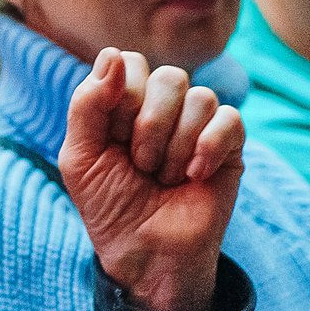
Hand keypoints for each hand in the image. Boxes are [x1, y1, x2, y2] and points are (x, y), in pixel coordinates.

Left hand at [61, 48, 243, 310]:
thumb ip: (87, 104)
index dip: (120, 101)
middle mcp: (164, 107)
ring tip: (164, 178)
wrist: (145, 256)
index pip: (130, 64)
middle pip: (168, 77)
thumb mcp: (80, 157)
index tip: (113, 141)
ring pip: (200, 98)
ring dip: (174, 147)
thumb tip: (113, 55)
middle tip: (140, 166)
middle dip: (148, 128)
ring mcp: (199, 125)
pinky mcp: (229, 147)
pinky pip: (229, 120)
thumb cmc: (110, 208)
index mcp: (126, 103)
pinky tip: (193, 177)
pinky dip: (207, 149)